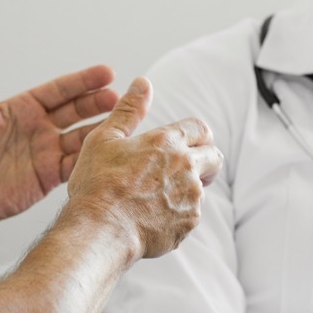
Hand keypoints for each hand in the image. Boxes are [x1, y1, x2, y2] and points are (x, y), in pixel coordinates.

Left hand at [0, 35, 120, 229]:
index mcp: (24, 107)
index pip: (60, 90)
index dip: (83, 81)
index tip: (108, 72)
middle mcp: (40, 126)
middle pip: (77, 110)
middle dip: (99, 103)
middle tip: (121, 97)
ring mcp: (47, 151)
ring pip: (82, 136)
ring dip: (102, 128)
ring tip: (124, 122)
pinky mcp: (50, 176)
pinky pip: (77, 164)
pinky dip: (95, 157)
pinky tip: (111, 152)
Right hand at [67, 77, 222, 257]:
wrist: (101, 230)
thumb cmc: (98, 184)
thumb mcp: (105, 138)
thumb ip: (128, 109)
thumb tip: (143, 82)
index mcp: (167, 142)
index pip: (200, 128)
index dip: (197, 134)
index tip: (189, 142)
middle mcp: (186, 167)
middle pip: (214, 157)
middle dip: (205, 160)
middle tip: (185, 168)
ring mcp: (191, 197)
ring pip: (201, 188)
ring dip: (188, 189)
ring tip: (157, 197)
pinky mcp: (188, 223)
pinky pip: (191, 215)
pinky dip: (178, 214)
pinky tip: (154, 217)